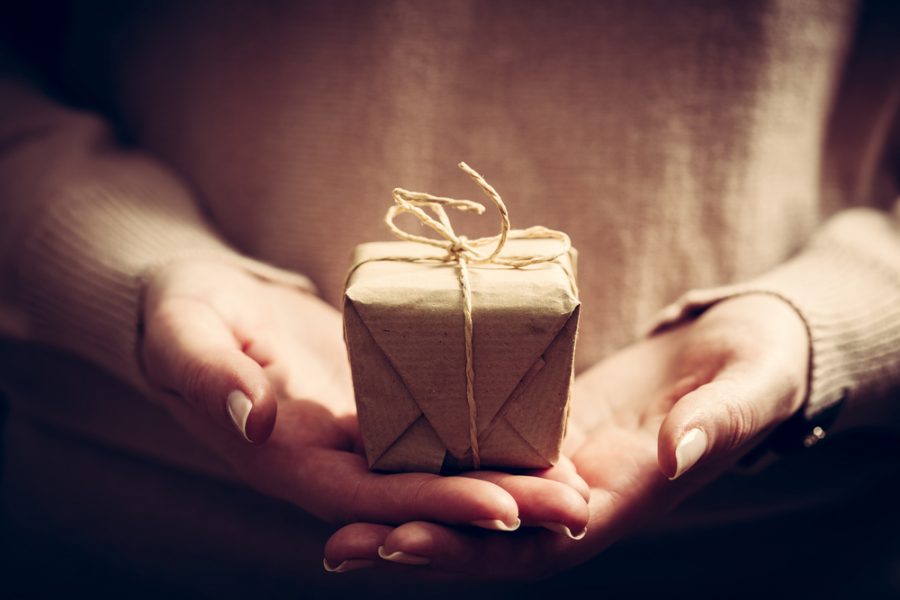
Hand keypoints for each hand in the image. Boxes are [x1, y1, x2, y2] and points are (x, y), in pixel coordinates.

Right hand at [140, 259, 589, 563]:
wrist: (199, 299)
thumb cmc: (181, 309)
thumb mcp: (182, 330)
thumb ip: (209, 373)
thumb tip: (254, 421)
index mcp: (285, 457)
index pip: (369, 497)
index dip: (434, 507)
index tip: (505, 508)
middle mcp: (330, 461)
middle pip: (421, 495)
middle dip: (497, 505)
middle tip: (575, 509)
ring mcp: (357, 436)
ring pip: (438, 468)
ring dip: (506, 480)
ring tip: (576, 485)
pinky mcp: (377, 404)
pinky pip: (436, 427)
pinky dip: (484, 436)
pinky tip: (537, 431)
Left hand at [323, 294, 809, 576]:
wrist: (742, 345)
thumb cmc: (757, 365)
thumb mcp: (747, 386)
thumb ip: (714, 422)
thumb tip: (671, 452)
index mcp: (623, 495)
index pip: (541, 540)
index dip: (473, 547)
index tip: (402, 542)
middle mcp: (579, 492)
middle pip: (490, 532)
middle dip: (417, 542)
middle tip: (339, 546)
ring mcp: (558, 459)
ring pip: (476, 492)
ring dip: (411, 504)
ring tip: (336, 511)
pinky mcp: (545, 423)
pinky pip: (485, 444)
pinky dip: (435, 452)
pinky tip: (382, 445)